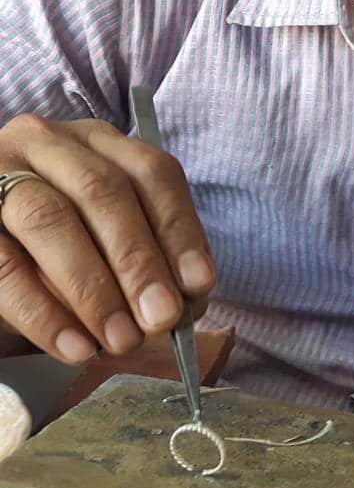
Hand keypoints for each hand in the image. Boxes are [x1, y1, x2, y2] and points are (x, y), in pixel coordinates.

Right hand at [0, 115, 214, 362]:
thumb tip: (189, 300)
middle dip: (138, 260)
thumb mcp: (109, 240)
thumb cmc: (60, 246)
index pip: (152, 172)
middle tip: (162, 318)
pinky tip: (75, 345)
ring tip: (122, 339)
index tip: (200, 283)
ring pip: (49, 219)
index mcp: (99, 141)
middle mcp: (48, 143)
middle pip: (102, 192)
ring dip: (92, 287)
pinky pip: (3, 264)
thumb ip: (150, 260)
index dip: (179, 228)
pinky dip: (42, 311)